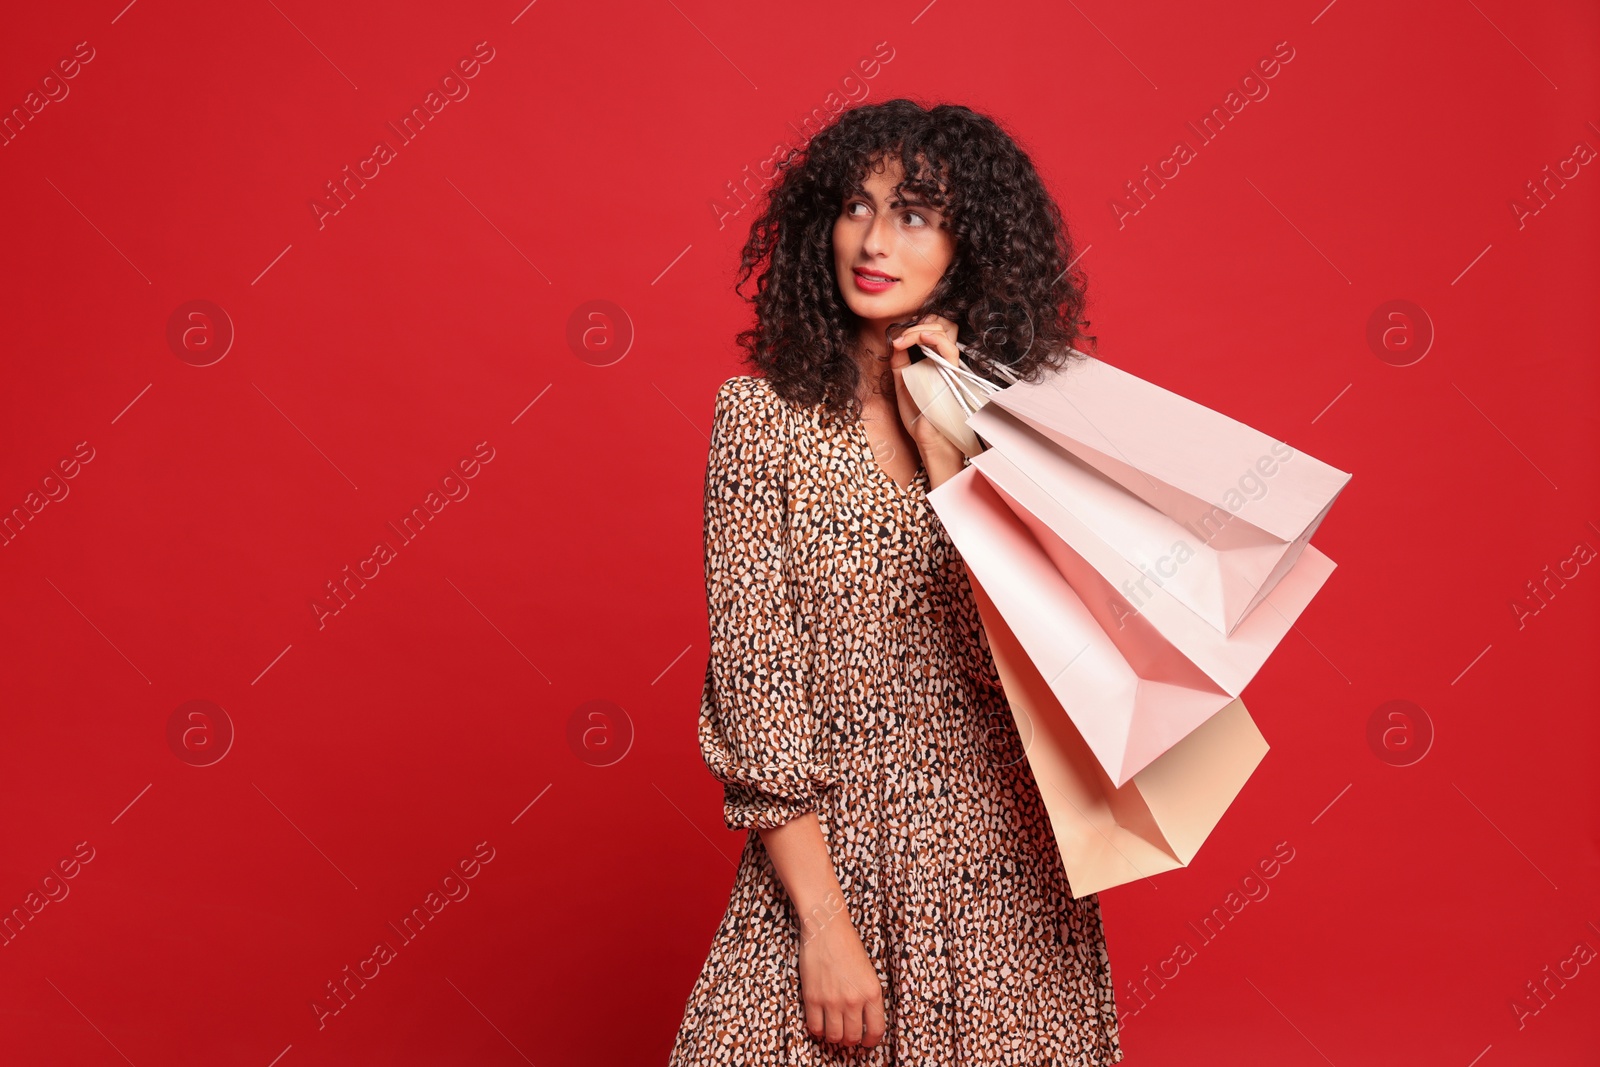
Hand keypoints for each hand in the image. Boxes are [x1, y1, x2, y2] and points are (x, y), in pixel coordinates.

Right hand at [797, 913, 886, 1047]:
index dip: (871, 1041)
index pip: (876, 1030)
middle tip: (847, 1034)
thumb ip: (868, 998)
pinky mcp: (813, 998)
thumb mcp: (869, 973)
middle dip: (851, 1041)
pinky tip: (820, 1021)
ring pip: (834, 1037)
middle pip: (852, 1038)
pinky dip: (818, 1030)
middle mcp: (854, 1000)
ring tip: (833, 1028)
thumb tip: (865, 1022)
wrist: (827, 929)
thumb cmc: (848, 947)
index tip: (867, 1042)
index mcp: (872, 992)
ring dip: (834, 1036)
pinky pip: (815, 1027)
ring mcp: (832, 1000)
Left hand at [887, 314, 966, 467]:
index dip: (915, 326)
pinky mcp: (952, 374)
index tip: (895, 337)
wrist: (926, 436)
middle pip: (940, 324)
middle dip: (917, 324)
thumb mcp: (902, 381)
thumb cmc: (918, 413)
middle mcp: (943, 359)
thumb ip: (900, 361)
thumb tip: (895, 341)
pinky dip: (932, 338)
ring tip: (904, 339)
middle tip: (899, 337)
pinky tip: (918, 338)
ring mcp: (949, 365)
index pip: (931, 330)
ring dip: (921, 329)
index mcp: (933, 359)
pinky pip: (949, 348)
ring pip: (945, 330)